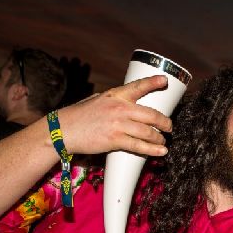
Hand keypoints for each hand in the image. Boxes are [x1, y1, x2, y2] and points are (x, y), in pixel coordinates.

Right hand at [53, 75, 173, 156]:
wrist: (63, 130)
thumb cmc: (81, 115)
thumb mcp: (98, 100)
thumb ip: (115, 102)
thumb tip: (130, 105)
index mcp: (115, 95)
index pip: (138, 86)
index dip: (153, 82)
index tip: (165, 80)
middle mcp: (119, 108)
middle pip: (151, 114)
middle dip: (165, 122)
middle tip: (169, 127)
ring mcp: (117, 124)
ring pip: (148, 132)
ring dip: (159, 138)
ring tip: (163, 141)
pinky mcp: (114, 140)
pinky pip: (139, 146)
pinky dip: (153, 150)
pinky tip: (161, 151)